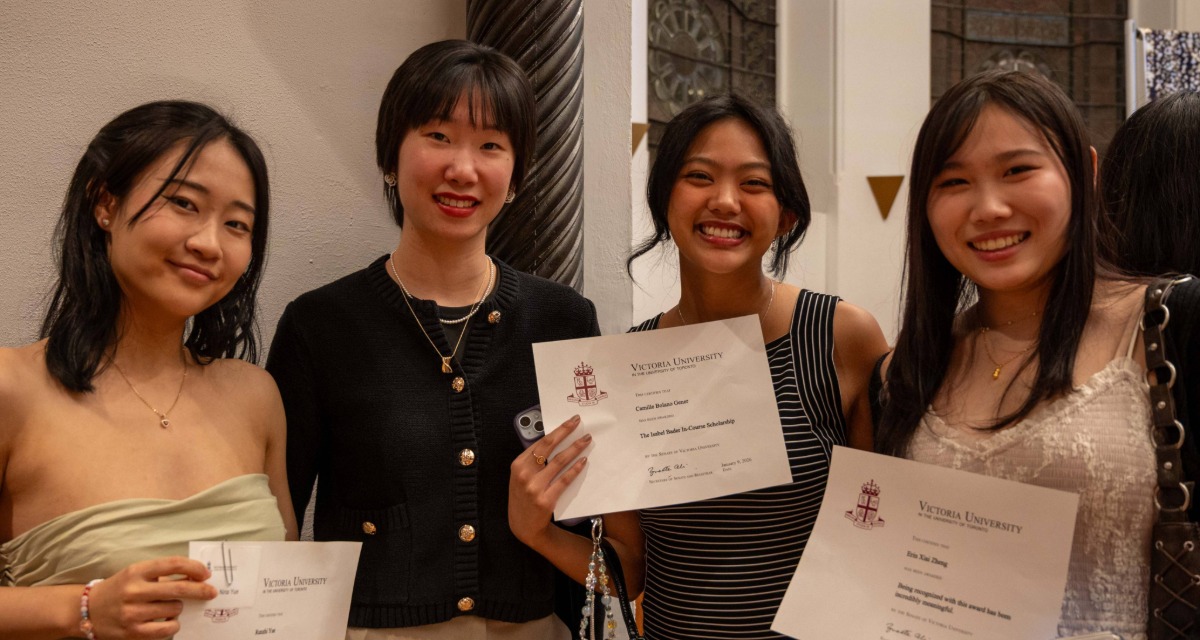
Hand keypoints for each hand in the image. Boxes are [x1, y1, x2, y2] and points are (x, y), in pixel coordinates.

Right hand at [87, 556, 216, 638]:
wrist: (88, 610)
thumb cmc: (120, 589)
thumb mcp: (136, 574)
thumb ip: (162, 574)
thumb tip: (196, 577)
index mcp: (137, 571)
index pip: (173, 564)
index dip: (194, 568)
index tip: (206, 573)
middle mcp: (134, 590)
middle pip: (179, 589)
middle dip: (201, 590)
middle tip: (211, 592)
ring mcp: (133, 613)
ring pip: (174, 609)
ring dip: (178, 608)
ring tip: (168, 607)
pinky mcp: (133, 632)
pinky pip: (166, 629)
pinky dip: (172, 624)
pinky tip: (167, 621)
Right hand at [508, 414, 591, 547]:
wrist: (524, 527)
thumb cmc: (523, 498)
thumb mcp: (520, 477)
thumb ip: (531, 462)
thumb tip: (553, 441)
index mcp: (517, 465)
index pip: (540, 442)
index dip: (557, 430)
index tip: (570, 422)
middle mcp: (524, 474)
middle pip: (549, 447)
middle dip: (566, 432)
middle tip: (579, 423)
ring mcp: (534, 488)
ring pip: (559, 461)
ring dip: (574, 448)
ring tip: (586, 441)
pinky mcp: (545, 500)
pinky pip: (564, 480)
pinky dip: (575, 469)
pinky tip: (583, 461)